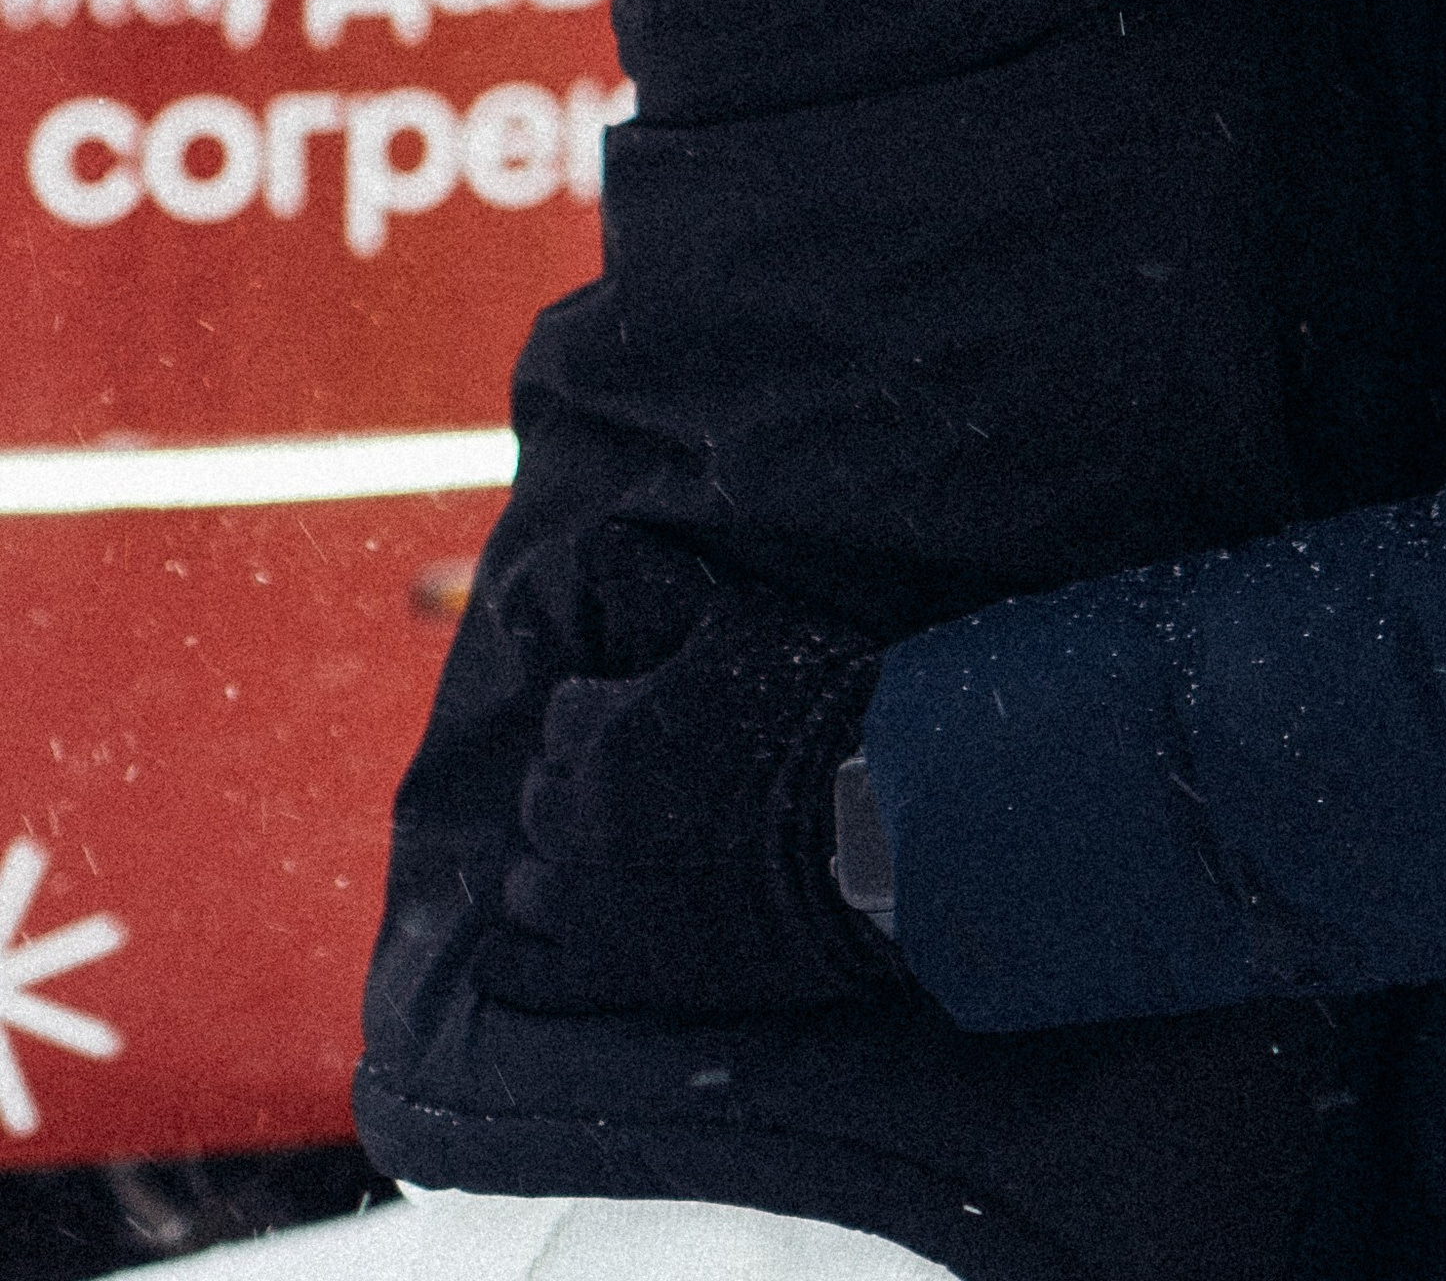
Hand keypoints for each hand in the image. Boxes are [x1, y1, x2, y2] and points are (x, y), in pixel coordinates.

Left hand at [473, 527, 893, 1019]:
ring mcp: (594, 899)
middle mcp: (582, 813)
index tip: (632, 727)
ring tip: (586, 865)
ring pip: (527, 883)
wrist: (871, 828)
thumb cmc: (811, 712)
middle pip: (539, 801)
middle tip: (619, 795)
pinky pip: (523, 974)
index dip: (599, 720)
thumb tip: (597, 542)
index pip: (562, 719)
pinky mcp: (618, 970)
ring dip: (549, 868)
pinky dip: (506, 963)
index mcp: (601, 728)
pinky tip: (504, 956)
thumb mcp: (736, 619)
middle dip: (570, 792)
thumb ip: (654, 579)